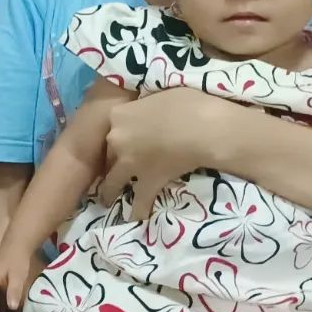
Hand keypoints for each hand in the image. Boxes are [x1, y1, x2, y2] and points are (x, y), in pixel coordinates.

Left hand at [97, 87, 229, 218]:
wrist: (204, 127)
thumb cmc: (188, 103)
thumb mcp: (158, 93)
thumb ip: (144, 104)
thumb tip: (146, 105)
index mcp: (118, 115)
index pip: (111, 127)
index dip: (116, 136)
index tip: (116, 143)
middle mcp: (117, 139)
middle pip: (109, 154)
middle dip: (110, 163)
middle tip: (109, 171)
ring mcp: (130, 162)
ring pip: (113, 180)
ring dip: (110, 191)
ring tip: (107, 199)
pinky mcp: (148, 180)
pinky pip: (140, 199)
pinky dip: (138, 209)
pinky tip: (136, 217)